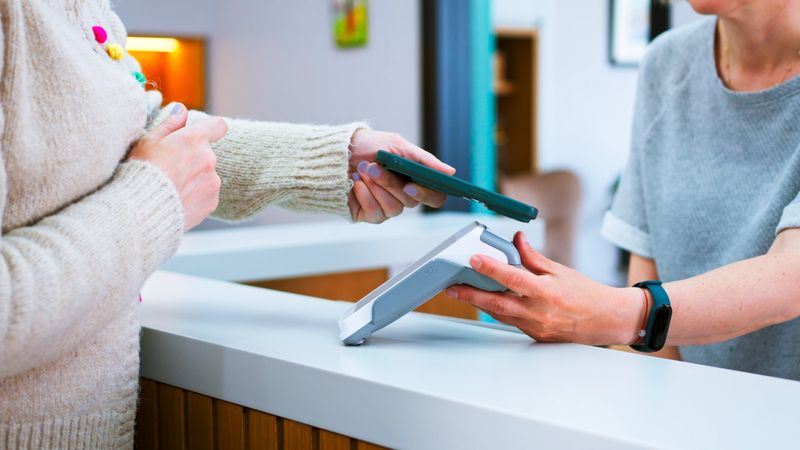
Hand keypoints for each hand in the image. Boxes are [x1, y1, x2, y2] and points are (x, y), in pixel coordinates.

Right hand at [128, 103, 227, 229]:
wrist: (144, 209)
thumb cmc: (142, 172)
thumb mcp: (149, 141)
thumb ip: (169, 124)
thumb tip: (181, 109)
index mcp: (194, 140)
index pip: (218, 126)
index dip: (211, 129)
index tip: (199, 136)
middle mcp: (209, 159)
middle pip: (206, 154)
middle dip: (193, 158)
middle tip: (170, 168)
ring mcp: (213, 181)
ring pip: (207, 175)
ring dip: (194, 178)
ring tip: (171, 187)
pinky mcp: (212, 201)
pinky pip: (206, 194)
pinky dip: (195, 196)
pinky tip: (177, 199)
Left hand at [347, 129, 454, 222]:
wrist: (338, 152)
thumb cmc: (369, 146)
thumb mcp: (397, 146)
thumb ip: (424, 160)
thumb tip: (450, 172)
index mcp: (415, 179)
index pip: (435, 196)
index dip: (427, 194)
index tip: (412, 184)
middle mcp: (404, 196)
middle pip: (411, 201)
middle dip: (391, 183)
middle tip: (375, 168)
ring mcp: (388, 207)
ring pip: (394, 208)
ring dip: (376, 187)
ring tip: (363, 170)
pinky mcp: (371, 214)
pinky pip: (376, 212)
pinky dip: (365, 195)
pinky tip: (356, 183)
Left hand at [445, 232, 644, 344]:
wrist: (606, 320)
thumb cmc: (587, 294)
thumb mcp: (560, 270)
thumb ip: (532, 257)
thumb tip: (515, 239)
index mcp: (547, 292)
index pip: (513, 278)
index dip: (491, 268)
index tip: (474, 259)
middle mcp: (539, 312)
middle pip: (497, 304)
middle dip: (471, 294)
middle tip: (452, 287)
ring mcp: (536, 327)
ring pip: (500, 315)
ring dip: (479, 303)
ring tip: (461, 292)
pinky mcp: (534, 335)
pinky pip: (510, 322)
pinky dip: (496, 311)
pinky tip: (486, 301)